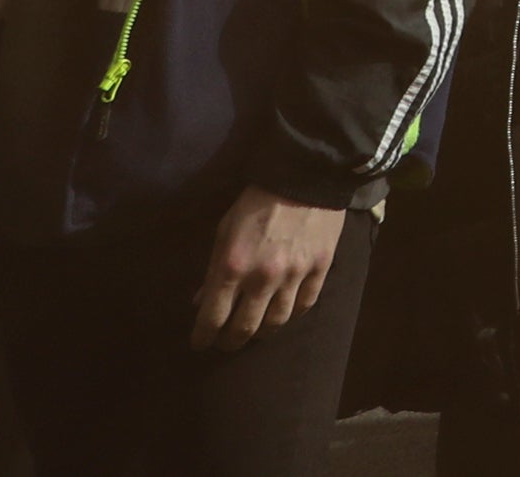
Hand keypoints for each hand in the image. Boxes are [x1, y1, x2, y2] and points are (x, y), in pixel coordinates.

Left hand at [189, 188, 347, 353]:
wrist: (305, 175)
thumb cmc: (256, 203)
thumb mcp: (224, 232)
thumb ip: (213, 270)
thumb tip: (202, 302)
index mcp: (232, 267)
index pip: (212, 318)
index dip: (203, 337)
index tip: (199, 344)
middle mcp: (262, 278)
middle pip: (244, 328)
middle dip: (230, 341)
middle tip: (225, 343)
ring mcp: (294, 275)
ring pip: (276, 322)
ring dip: (261, 332)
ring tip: (254, 331)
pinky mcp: (320, 268)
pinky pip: (304, 304)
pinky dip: (291, 315)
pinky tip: (284, 314)